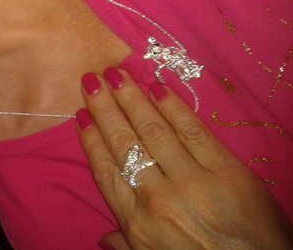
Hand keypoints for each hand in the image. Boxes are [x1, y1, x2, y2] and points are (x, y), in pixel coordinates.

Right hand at [76, 68, 292, 249]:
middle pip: (124, 143)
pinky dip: (174, 108)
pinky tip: (157, 88)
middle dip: (105, 108)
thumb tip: (103, 238)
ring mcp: (193, 182)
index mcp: (137, 222)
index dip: (91, 139)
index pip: (105, 170)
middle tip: (91, 80)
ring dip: (132, 98)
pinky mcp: (226, 171)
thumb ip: (128, 242)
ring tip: (116, 75)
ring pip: (153, 131)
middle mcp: (158, 198)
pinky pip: (193, 131)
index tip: (80, 115)